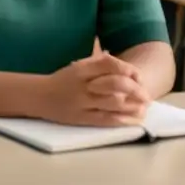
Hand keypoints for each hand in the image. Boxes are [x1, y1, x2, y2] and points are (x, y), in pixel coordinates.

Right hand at [37, 52, 151, 126]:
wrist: (39, 96)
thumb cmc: (63, 80)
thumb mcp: (78, 66)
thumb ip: (98, 63)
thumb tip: (124, 67)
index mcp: (82, 68)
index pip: (109, 63)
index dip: (128, 69)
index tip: (137, 76)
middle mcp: (83, 84)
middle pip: (116, 84)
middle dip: (136, 90)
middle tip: (146, 95)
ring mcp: (82, 102)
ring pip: (114, 102)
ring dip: (133, 106)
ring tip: (144, 108)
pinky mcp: (82, 118)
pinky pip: (106, 119)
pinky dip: (123, 120)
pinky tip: (134, 120)